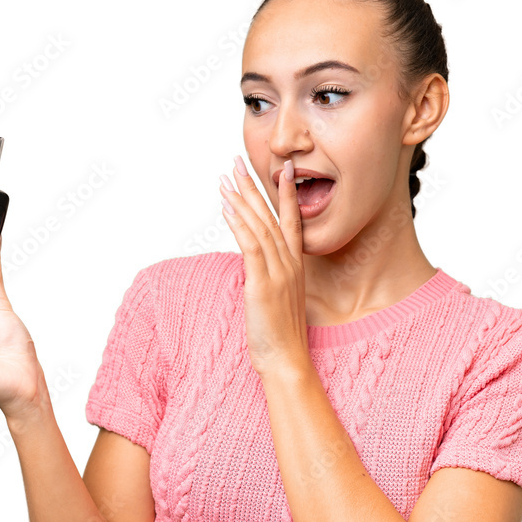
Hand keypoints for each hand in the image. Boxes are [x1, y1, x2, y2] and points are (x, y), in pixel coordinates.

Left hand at [219, 156, 310, 379]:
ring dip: (241, 200)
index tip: (280, 167)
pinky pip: (251, 248)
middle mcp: (289, 264)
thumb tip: (256, 265)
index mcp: (295, 265)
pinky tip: (227, 208)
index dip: (284, 192)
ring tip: (226, 178)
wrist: (287, 360)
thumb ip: (270, 276)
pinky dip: (239, 225)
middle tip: (238, 161)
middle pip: (271, 216)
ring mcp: (278, 273)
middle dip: (254, 186)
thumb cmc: (280, 333)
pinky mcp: (263, 285)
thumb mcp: (278, 298)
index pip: (291, 220)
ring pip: (259, 227)